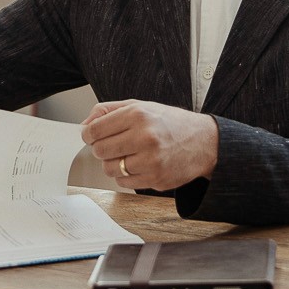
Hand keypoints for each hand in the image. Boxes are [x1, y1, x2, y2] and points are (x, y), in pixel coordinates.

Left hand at [80, 99, 217, 192]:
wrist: (204, 142)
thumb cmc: (170, 122)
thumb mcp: (140, 105)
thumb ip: (109, 110)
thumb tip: (85, 125)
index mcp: (138, 115)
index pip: (95, 130)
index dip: (88, 134)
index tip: (91, 136)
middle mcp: (144, 137)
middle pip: (100, 150)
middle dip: (100, 149)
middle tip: (110, 146)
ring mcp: (151, 160)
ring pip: (110, 169)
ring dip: (112, 164)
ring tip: (125, 155)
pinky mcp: (156, 179)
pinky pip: (124, 182)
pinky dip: (125, 176)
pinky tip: (136, 165)